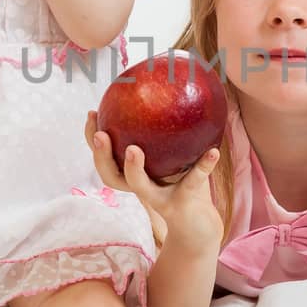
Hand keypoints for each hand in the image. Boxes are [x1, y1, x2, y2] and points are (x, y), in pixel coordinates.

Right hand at [84, 111, 223, 250]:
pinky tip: (214, 152)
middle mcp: (139, 188)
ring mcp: (159, 198)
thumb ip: (163, 131)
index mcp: (131, 173)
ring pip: (139, 187)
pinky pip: (193, 181)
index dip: (92, 139)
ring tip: (133, 149)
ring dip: (133, 168)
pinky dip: (203, 166)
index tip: (92, 114)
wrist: (197, 221)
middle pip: (110, 176)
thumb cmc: (182, 181)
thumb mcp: (170, 155)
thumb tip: (166, 85)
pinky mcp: (183, 202)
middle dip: (100, 155)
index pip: (104, 157)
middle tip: (100, 134)